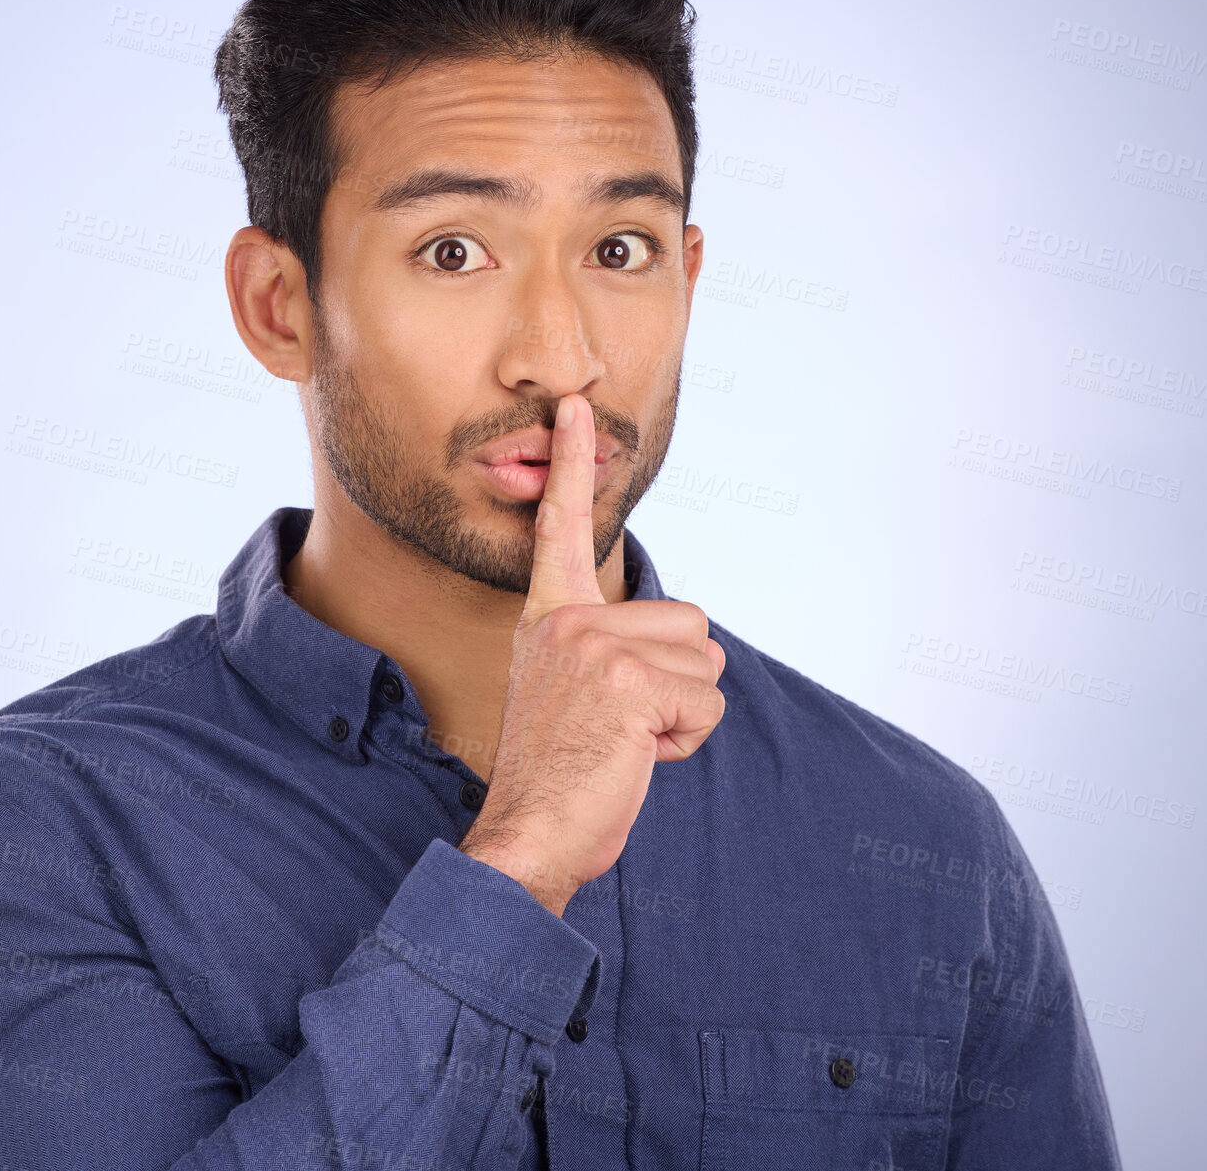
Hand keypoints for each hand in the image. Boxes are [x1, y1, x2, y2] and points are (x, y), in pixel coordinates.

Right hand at [459, 393, 725, 916]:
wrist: (530, 834)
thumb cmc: (562, 773)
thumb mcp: (572, 692)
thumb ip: (608, 649)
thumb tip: (689, 639)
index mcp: (549, 618)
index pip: (561, 529)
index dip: (573, 464)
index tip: (575, 405)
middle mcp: (565, 621)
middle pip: (690, 622)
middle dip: (680, 684)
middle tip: (621, 725)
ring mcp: (592, 647)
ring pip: (706, 661)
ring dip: (685, 713)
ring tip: (626, 740)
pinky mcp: (625, 681)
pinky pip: (708, 701)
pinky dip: (687, 740)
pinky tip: (635, 756)